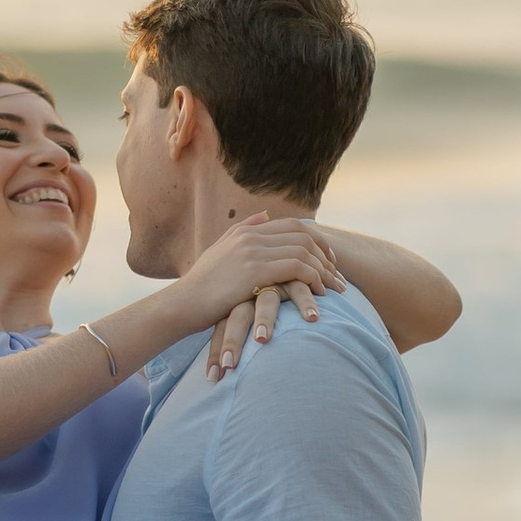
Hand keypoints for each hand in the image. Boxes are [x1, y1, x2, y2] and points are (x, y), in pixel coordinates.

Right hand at [181, 212, 344, 330]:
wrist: (182, 304)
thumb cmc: (201, 286)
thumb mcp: (220, 252)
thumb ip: (243, 231)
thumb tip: (266, 216)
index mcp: (246, 231)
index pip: (295, 227)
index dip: (319, 242)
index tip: (330, 262)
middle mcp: (251, 236)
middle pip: (304, 236)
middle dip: (327, 257)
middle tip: (339, 277)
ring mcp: (252, 252)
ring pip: (304, 251)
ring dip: (324, 271)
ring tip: (334, 290)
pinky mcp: (254, 271)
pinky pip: (296, 268)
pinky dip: (313, 278)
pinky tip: (319, 294)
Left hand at [206, 278, 320, 377]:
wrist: (296, 261)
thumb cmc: (275, 300)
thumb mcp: (254, 314)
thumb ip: (242, 334)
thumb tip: (223, 372)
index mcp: (237, 302)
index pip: (222, 327)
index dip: (216, 351)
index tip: (212, 378)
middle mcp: (252, 292)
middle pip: (237, 317)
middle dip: (231, 341)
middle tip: (228, 365)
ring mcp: (274, 283)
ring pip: (266, 301)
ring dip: (263, 320)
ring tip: (261, 340)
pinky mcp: (296, 277)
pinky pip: (300, 289)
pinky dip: (306, 303)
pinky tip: (311, 319)